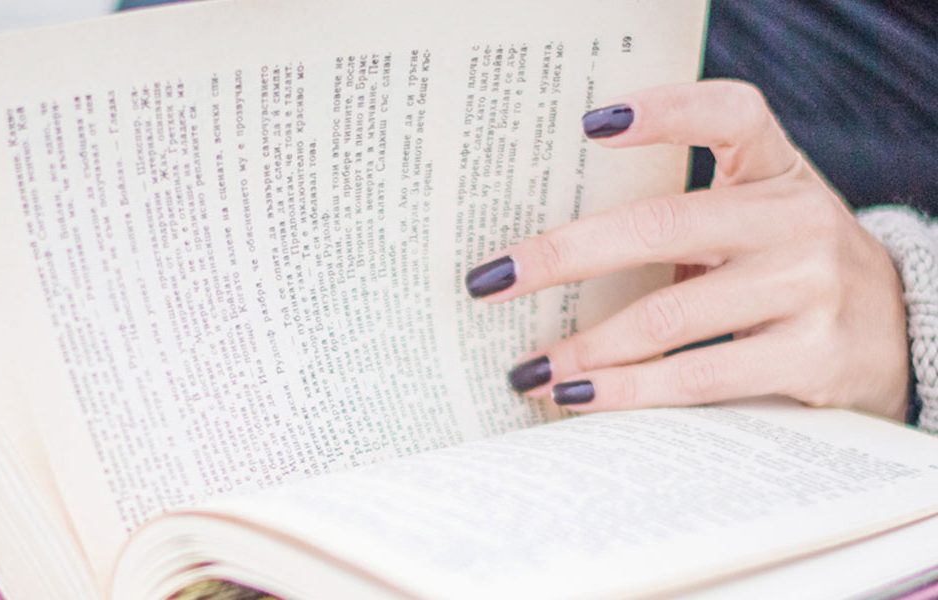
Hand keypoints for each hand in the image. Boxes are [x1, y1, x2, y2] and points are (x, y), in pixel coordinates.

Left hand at [465, 81, 909, 420]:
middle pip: (663, 225)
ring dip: (587, 347)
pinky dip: (628, 391)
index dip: (665, 109)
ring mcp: (810, 288)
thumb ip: (685, 221)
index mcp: (777, 171)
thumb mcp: (757, 224)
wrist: (901, 334)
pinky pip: (698, 377)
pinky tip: (580, 397)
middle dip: (565, 255)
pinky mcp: (814, 357)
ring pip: (670, 316)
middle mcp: (798, 218)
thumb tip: (551, 260)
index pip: (731, 114)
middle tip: (492, 280)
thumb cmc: (792, 270)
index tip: (592, 123)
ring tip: (530, 368)